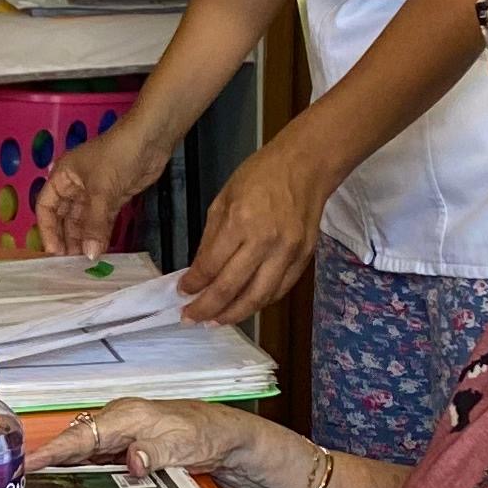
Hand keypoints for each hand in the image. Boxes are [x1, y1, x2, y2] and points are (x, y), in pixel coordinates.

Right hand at [33, 132, 148, 257]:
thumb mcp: (101, 190)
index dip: (47, 230)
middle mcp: (75, 185)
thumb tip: (89, 254)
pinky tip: (100, 251)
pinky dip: (100, 234)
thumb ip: (94, 224)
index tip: (54, 252)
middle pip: (64, 217)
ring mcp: (94, 192)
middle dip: (66, 238)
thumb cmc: (117, 155)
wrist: (151, 139)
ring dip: (83, 239)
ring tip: (84, 263)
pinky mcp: (112, 198)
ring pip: (83, 221)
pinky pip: (101, 221)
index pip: (46, 207)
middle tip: (69, 264)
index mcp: (62, 176)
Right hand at [34, 397, 272, 485]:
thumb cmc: (207, 434)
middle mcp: (119, 420)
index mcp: (127, 416)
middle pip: (74, 440)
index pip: (81, 435)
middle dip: (46, 456)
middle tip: (15, 474)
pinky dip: (77, 465)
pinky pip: (94, 454)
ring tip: (30, 479)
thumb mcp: (183, 445)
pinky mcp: (126, 443)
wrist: (226, 435)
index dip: (52, 450)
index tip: (27, 462)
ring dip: (58, 462)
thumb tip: (131, 460)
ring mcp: (121, 431)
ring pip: (81, 447)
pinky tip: (65, 479)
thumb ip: (155, 453)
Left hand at [179, 135, 336, 324]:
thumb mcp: (223, 200)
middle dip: (206, 308)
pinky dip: (259, 303)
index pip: (211, 266)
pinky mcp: (304, 259)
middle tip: (190, 318)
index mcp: (240, 222)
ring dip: (233, 315)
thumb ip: (210, 239)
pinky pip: (279, 290)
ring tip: (214, 321)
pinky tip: (243, 307)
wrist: (305, 166)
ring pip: (258, 297)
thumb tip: (197, 272)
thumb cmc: (260, 176)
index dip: (193, 285)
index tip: (182, 293)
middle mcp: (265, 242)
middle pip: (232, 288)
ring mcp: (288, 253)